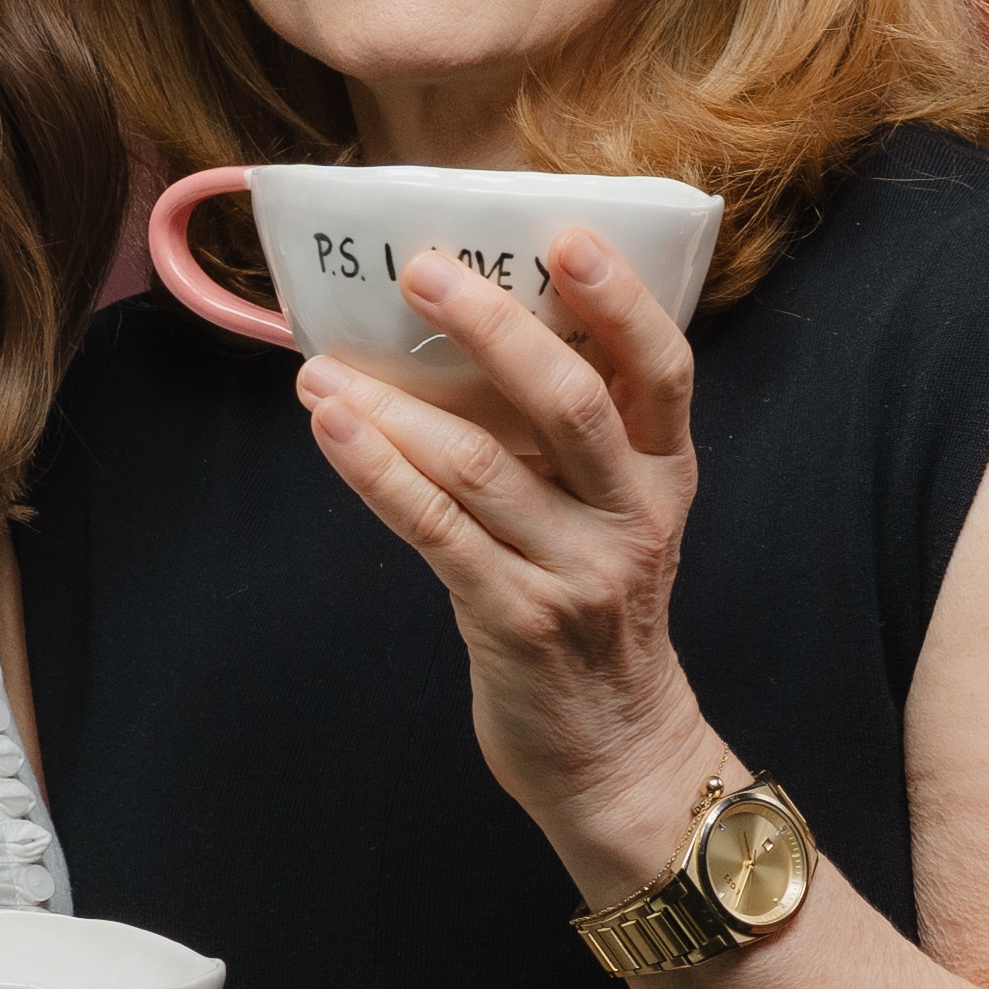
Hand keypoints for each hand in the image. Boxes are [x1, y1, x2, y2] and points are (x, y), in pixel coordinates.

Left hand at [297, 228, 723, 875]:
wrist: (614, 753)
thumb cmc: (594, 612)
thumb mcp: (616, 515)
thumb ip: (573, 438)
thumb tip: (469, 331)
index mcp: (666, 474)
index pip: (663, 369)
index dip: (621, 300)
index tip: (565, 235)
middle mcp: (633, 516)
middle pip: (569, 401)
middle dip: (490, 326)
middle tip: (420, 270)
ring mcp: (576, 572)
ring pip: (481, 466)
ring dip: (394, 406)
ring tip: (322, 366)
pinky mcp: (514, 620)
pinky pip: (435, 531)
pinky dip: (376, 472)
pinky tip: (331, 429)